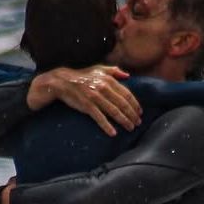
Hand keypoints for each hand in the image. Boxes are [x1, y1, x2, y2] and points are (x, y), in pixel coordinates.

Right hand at [26, 65, 140, 135]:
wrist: (63, 81)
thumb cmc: (83, 76)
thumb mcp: (99, 69)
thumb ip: (114, 71)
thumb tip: (128, 75)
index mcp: (108, 80)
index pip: (127, 94)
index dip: (135, 104)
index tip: (140, 112)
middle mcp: (104, 88)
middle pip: (123, 104)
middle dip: (132, 115)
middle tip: (138, 123)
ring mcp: (95, 97)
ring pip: (114, 112)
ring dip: (124, 121)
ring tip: (130, 128)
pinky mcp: (87, 106)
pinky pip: (99, 118)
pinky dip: (107, 126)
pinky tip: (113, 133)